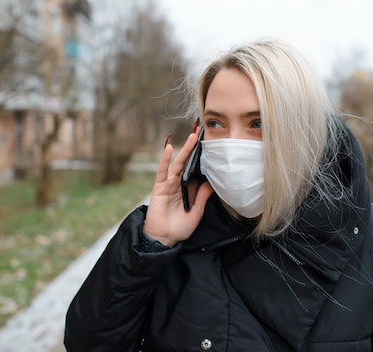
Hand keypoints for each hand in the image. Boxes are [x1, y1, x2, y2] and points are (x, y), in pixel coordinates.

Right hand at [143, 128, 213, 246]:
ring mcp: (169, 184)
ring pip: (178, 163)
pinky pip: (162, 171)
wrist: (164, 239)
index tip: (210, 144)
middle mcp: (178, 183)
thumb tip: (212, 182)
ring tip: (193, 135)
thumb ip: (203, 197)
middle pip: (188, 161)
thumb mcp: (197, 212)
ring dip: (185, 149)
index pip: (196, 169)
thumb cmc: (179, 228)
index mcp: (188, 189)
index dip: (202, 157)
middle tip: (202, 131)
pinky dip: (165, 159)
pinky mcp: (159, 187)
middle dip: (195, 147)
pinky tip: (169, 148)